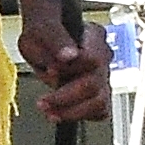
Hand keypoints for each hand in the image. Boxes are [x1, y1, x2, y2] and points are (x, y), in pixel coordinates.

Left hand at [19, 10, 111, 125]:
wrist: (43, 38)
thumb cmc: (42, 31)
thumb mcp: (40, 29)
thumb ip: (54, 40)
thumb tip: (69, 56)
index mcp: (93, 36)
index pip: (93, 59)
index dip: (71, 70)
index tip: (50, 71)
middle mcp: (104, 56)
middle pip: (95, 84)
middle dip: (66, 97)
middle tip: (43, 101)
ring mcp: (103, 74)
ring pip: (100, 101)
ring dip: (73, 111)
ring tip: (49, 111)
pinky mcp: (98, 90)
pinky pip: (100, 110)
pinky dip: (80, 115)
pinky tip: (59, 112)